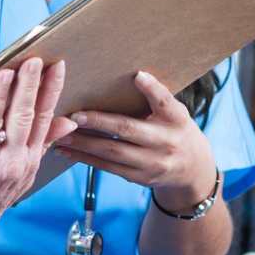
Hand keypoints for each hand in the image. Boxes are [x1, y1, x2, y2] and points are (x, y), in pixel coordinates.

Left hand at [0, 57, 74, 240]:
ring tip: (6, 71)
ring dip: (2, 93)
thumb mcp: (24, 171)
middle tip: (34, 61)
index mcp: (29, 159)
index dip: (51, 90)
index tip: (56, 66)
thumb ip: (42, 143)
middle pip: (24, 117)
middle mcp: (14, 161)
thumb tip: (67, 122)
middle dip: (30, 85)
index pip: (44, 118)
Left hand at [53, 70, 216, 212]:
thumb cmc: (175, 130)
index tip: (138, 76)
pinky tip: (67, 150)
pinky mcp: (140, 178)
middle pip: (127, 129)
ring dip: (83, 143)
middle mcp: (166, 142)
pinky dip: (85, 158)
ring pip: (112, 151)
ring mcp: (152, 163)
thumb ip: (155, 99)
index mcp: (176, 119)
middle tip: (73, 115)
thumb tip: (127, 76)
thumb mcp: (174, 113)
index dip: (152, 89)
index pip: (165, 101)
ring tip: (61, 133)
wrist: (192, 169)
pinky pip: (108, 167)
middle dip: (98, 122)